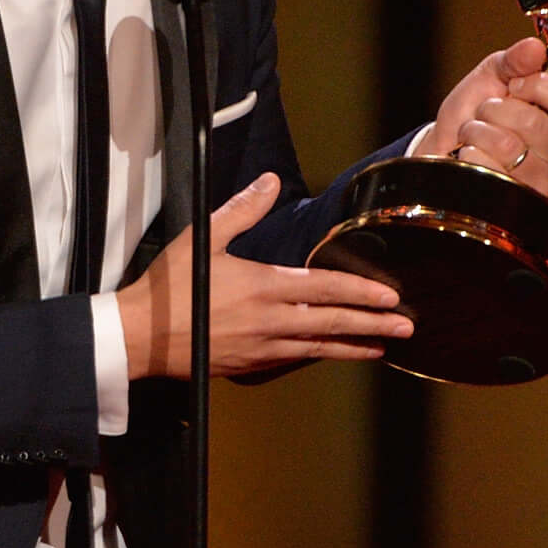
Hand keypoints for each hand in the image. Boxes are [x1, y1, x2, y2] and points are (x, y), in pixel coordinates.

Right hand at [119, 173, 411, 377]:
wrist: (141, 337)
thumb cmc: (169, 288)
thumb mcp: (205, 239)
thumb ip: (242, 210)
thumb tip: (269, 182)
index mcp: (263, 287)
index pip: (326, 289)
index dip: (362, 292)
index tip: (390, 296)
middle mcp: (270, 320)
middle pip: (334, 322)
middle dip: (374, 325)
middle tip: (406, 327)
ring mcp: (262, 347)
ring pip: (320, 347)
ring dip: (354, 346)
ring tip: (383, 348)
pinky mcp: (250, 364)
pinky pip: (295, 360)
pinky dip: (320, 356)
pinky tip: (333, 354)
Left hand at [413, 35, 547, 193]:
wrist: (443, 147)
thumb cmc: (474, 112)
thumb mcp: (492, 76)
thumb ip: (514, 61)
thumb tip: (534, 46)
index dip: (539, 87)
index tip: (515, 86)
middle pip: (533, 123)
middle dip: (495, 109)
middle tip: (486, 112)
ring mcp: (539, 180)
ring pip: (508, 146)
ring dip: (478, 132)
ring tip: (475, 134)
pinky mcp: (514, 199)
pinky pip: (487, 168)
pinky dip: (468, 154)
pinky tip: (469, 157)